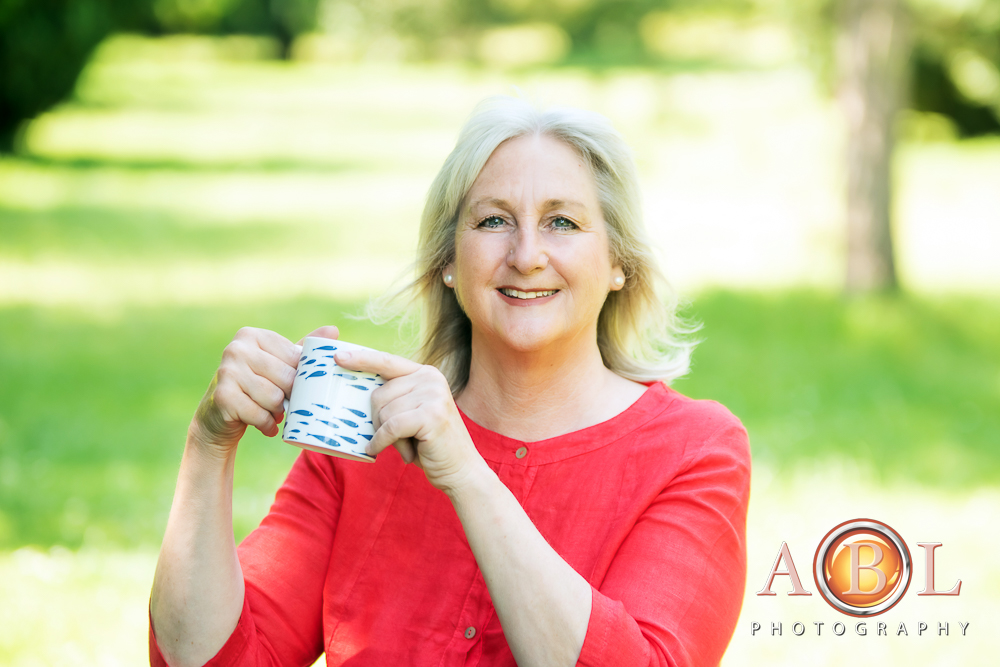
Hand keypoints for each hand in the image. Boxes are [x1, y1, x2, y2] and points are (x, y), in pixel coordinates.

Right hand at [189, 325, 339, 459]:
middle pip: (286, 378)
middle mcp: (236, 349)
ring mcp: (226, 372)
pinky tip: (265, 424)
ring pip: (274, 398)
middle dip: (289, 397)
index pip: (295, 357)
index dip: (300, 377)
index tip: (293, 386)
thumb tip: (333, 330)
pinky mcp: (223, 397)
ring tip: (272, 412)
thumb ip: (303, 347)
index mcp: (252, 335)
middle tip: (283, 403)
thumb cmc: (256, 385)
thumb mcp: (278, 363)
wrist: (218, 416)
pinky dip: (267, 425)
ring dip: (277, 412)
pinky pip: (259, 415)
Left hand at [335, 349, 483, 492]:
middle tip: (396, 437)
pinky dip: (382, 442)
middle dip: (378, 420)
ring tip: (406, 445)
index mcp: (425, 374)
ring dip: (386, 435)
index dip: (362, 359)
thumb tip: (358, 394)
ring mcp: (433, 395)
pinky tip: (380, 450)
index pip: (387, 362)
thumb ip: (394, 399)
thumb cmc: (430, 444)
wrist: (461, 469)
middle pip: (379, 394)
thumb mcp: (412, 413)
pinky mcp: (431, 415)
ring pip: (383, 413)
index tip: (338, 357)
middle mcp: (431, 379)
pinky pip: (390, 427)